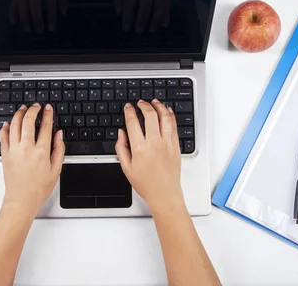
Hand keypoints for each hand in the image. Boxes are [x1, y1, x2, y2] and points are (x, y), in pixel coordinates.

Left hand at [0, 103, 64, 215]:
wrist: (21, 200)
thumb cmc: (38, 188)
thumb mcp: (56, 170)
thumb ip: (59, 150)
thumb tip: (59, 135)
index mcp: (41, 152)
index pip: (45, 127)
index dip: (48, 115)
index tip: (48, 109)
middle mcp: (26, 148)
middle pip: (28, 122)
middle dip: (33, 110)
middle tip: (36, 106)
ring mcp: (14, 150)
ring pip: (15, 125)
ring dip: (19, 114)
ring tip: (23, 109)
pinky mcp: (5, 155)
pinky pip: (3, 136)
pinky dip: (5, 127)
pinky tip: (8, 123)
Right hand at [9, 0, 66, 32]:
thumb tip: (62, 13)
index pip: (50, 2)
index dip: (51, 16)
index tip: (51, 28)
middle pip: (34, 4)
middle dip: (37, 19)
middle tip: (39, 31)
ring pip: (22, 4)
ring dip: (24, 18)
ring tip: (27, 30)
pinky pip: (12, 2)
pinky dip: (12, 12)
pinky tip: (14, 21)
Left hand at [114, 0, 170, 32]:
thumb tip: (118, 14)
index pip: (130, 2)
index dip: (127, 16)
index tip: (126, 28)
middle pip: (145, 5)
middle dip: (142, 19)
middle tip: (138, 30)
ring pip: (159, 6)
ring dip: (156, 19)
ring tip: (152, 30)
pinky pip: (167, 6)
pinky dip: (166, 16)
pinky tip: (164, 25)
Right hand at [115, 99, 183, 214]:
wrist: (164, 195)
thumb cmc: (146, 184)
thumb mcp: (126, 168)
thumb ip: (121, 148)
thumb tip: (121, 133)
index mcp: (139, 148)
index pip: (133, 122)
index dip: (129, 111)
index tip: (128, 107)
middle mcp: (154, 143)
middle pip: (150, 115)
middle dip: (144, 105)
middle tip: (140, 103)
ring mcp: (167, 144)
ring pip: (164, 118)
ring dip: (159, 107)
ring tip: (154, 102)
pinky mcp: (176, 146)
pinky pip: (174, 126)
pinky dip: (170, 116)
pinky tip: (167, 111)